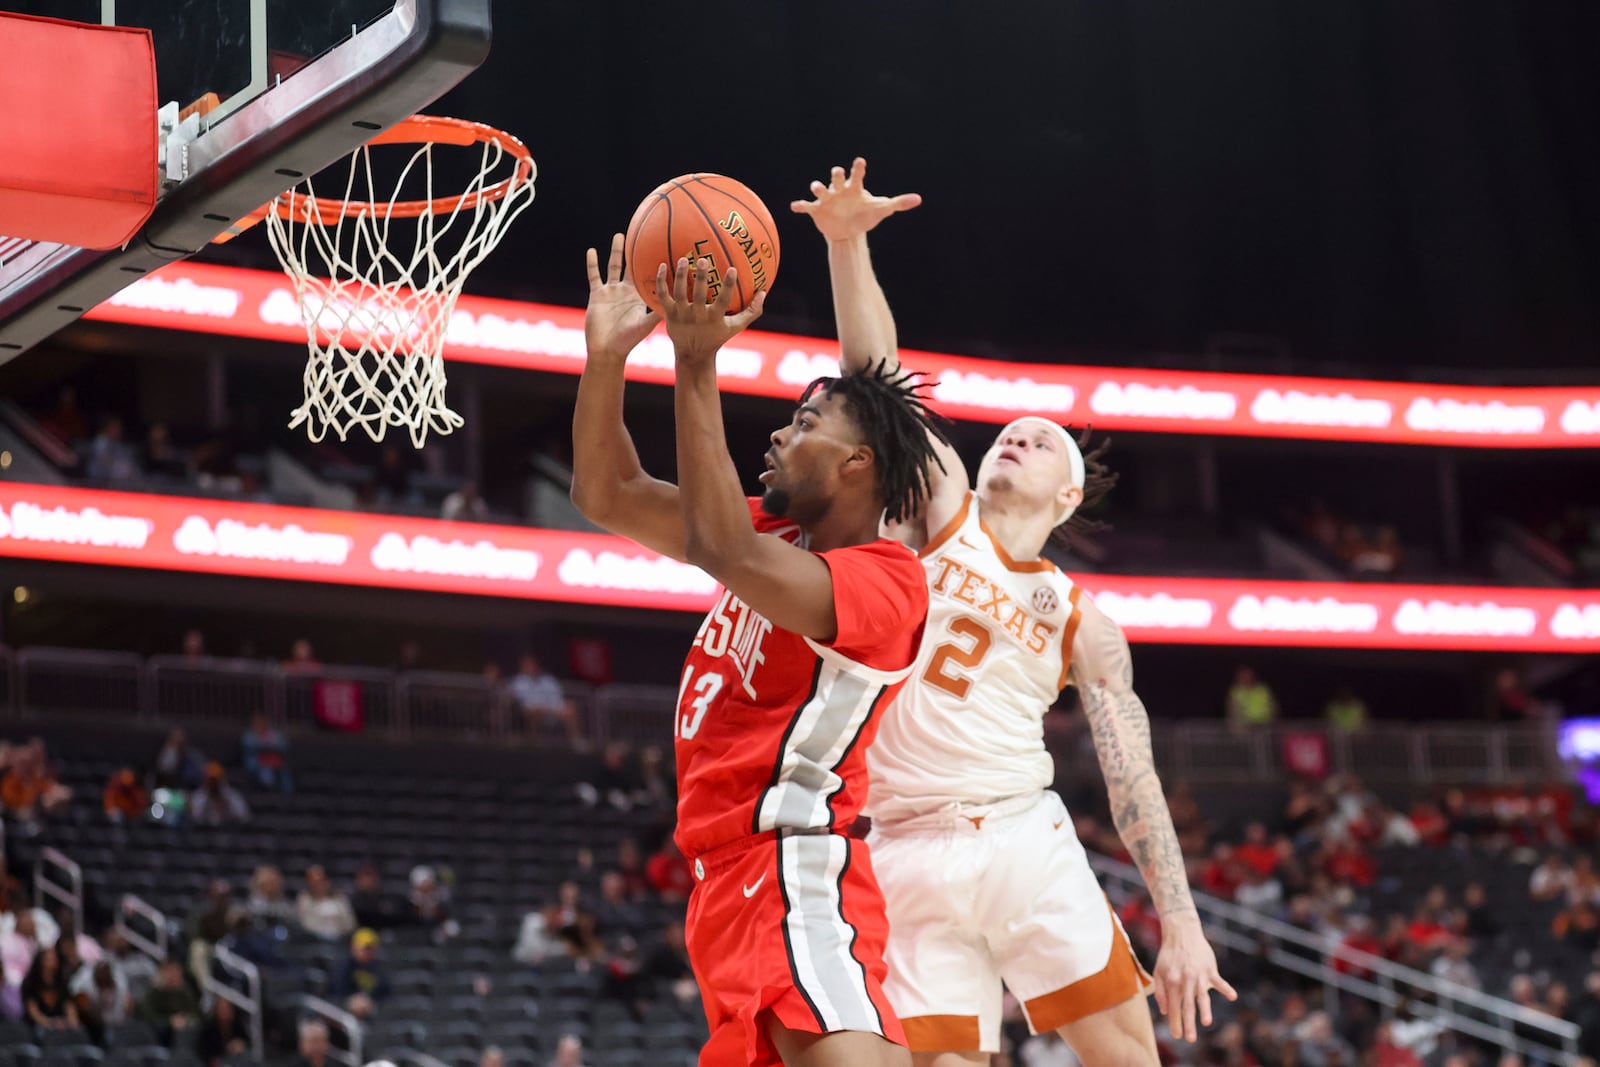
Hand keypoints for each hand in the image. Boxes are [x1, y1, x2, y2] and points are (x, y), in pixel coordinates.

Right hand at [585, 233, 659, 359]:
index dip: (656, 265)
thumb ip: (656, 313)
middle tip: (644, 234)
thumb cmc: (628, 341)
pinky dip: (592, 263)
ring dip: (617, 251)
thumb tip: (674, 304)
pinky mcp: (597, 294)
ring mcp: (611, 292)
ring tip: (620, 235)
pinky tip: (592, 250)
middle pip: (633, 266)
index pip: (649, 277)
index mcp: (640, 297)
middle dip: (637, 252)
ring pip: (614, 266)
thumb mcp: (645, 325)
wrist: (606, 350)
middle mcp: (627, 292)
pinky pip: (594, 276)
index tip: (665, 249)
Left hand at [655, 258, 764, 364]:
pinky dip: (661, 281)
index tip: (732, 269)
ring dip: (679, 276)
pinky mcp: (668, 314)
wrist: (692, 354)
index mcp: (714, 318)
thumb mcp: (735, 327)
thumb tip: (764, 292)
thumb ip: (751, 311)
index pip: (723, 300)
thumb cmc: (716, 337)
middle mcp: (697, 316)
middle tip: (702, 259)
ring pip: (679, 293)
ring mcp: (681, 315)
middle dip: (700, 277)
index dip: (728, 285)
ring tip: (681, 259)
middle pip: (698, 295)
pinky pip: (663, 296)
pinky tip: (661, 265)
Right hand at [790, 157, 920, 241]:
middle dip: (836, 175)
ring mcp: (827, 199)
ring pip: (820, 190)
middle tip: (838, 171)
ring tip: (816, 187)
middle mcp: (839, 190)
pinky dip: (801, 206)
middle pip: (836, 178)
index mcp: (855, 188)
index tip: (861, 162)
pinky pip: (807, 206)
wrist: (848, 230)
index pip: (857, 175)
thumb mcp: (882, 210)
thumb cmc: (865, 214)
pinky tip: (795, 206)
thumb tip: (918, 199)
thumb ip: (898, 203)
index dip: (858, 168)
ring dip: (818, 187)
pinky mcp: (817, 210)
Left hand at [1151, 912, 1236, 1042]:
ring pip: (1202, 995)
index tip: (1177, 1036)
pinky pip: (1219, 981)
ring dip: (1204, 1009)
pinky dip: (1226, 989)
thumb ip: (1161, 992)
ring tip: (1206, 1023)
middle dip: (1188, 1023)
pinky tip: (1232, 997)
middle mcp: (1185, 979)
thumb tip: (1164, 1011)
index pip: (1173, 1006)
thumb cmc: (1169, 954)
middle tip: (1189, 1039)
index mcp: (1172, 981)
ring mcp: (1198, 975)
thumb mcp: (1159, 971)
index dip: (1175, 1021)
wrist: (1182, 933)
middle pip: (1187, 1005)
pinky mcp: (1210, 969)